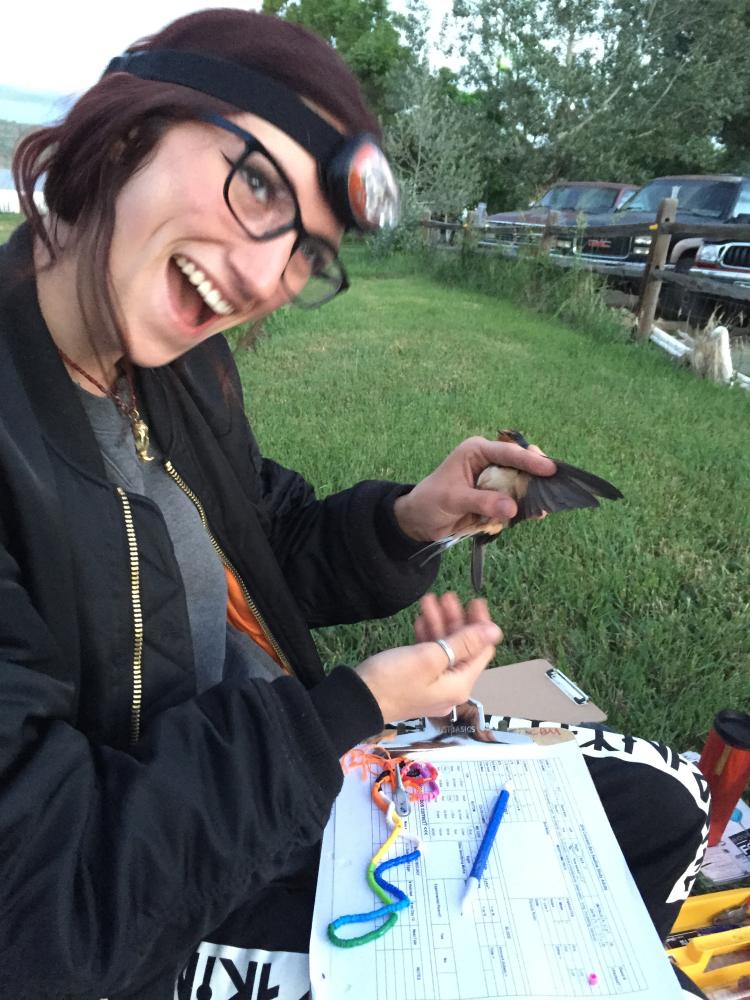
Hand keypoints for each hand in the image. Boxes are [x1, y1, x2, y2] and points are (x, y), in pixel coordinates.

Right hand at [354, 593, 501, 722]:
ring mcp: (433, 686)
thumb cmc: (392, 680)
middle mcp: (450, 688)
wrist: (357, 701)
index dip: (480, 624)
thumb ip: (465, 643)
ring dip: (440, 624)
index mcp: (459, 684)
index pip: (482, 650)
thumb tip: (495, 631)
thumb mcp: (430, 657)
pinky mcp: (417, 682)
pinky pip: (430, 656)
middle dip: (456, 620)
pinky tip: (420, 620)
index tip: (474, 600)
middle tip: (447, 596)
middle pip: (463, 648)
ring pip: (445, 649)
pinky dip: (427, 637)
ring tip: (429, 601)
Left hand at [393, 436, 555, 542]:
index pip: (508, 452)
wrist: (420, 521)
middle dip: (538, 474)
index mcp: (477, 451)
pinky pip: (517, 500)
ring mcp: (496, 480)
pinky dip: (526, 506)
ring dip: (535, 492)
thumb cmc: (431, 501)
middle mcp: (490, 462)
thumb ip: (483, 501)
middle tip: (555, 483)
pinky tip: (536, 513)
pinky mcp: (498, 498)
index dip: (529, 460)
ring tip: (547, 504)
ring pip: (523, 482)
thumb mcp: (453, 499)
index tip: (549, 469)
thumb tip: (513, 507)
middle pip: (521, 464)